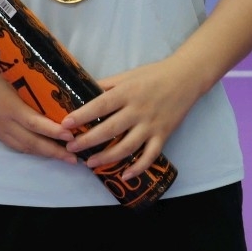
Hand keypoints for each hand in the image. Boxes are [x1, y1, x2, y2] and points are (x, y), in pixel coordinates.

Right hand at [0, 54, 76, 160]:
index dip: (53, 132)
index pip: (35, 123)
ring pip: (23, 147)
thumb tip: (59, 90)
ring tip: (64, 157)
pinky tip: (42, 150)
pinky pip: (14, 144)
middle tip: (75, 158)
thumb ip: (33, 86)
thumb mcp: (14, 75)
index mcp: (10, 105)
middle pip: (31, 142)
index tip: (71, 135)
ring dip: (44, 153)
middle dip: (54, 152)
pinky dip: (30, 149)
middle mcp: (4, 122)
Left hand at [60, 57, 204, 180]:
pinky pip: (150, 155)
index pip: (100, 105)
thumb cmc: (153, 75)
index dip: (82, 115)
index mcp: (128, 92)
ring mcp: (152, 124)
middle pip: (109, 129)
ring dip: (106, 157)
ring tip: (90, 163)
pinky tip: (124, 175)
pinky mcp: (164, 135)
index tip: (65, 124)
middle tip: (71, 147)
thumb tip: (81, 92)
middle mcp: (138, 110)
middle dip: (88, 140)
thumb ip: (106, 85)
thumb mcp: (128, 75)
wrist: (186, 77)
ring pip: (127, 146)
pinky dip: (138, 167)